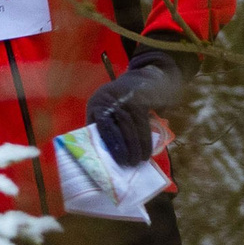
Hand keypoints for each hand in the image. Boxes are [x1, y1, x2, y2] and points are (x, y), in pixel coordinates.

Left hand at [87, 49, 186, 164]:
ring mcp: (127, 98)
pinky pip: (144, 124)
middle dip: (124, 148)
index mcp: (98, 102)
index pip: (102, 125)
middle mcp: (111, 98)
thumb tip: (97, 152)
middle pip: (118, 127)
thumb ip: (98, 125)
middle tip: (128, 164)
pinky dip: (146, 140)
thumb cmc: (118, 101)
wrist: (140, 79)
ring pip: (132, 127)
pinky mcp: (142, 100)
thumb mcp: (103, 107)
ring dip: (137, 146)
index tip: (115, 159)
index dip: (110, 143)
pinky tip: (146, 152)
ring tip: (138, 161)